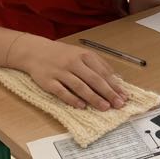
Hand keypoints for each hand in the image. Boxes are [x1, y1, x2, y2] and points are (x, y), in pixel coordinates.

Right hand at [10, 34, 126, 110]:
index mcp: (84, 55)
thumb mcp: (81, 54)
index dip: (114, 85)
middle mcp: (73, 63)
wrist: (35, 51)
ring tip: (104, 107)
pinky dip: (72, 99)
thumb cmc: (62, 54)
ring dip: (93, 97)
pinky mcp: (48, 81)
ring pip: (79, 86)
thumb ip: (98, 64)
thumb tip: (116, 78)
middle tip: (118, 104)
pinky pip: (61, 91)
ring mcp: (60, 72)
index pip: (103, 72)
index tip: (124, 95)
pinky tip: (81, 106)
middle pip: (94, 79)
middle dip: (108, 93)